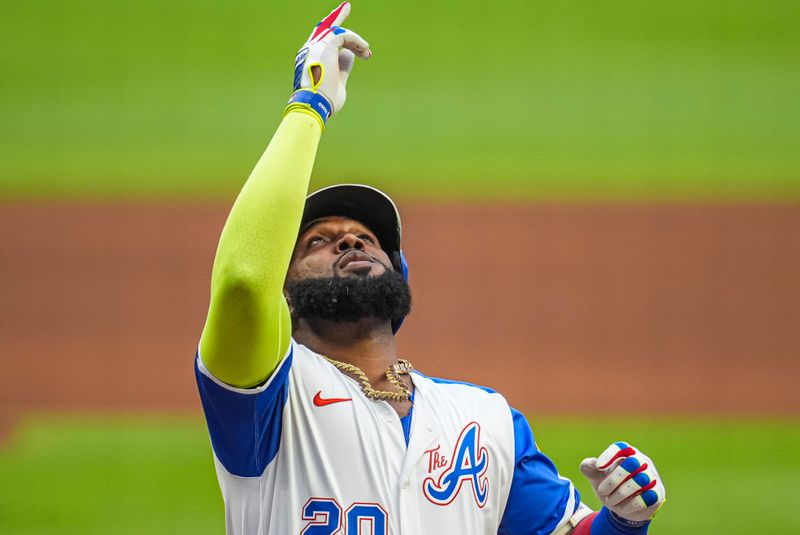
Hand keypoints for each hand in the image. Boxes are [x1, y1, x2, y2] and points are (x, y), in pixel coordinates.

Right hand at [285, 2, 371, 127]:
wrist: (315, 103)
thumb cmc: (325, 100)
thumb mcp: (337, 82)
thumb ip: (342, 67)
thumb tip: (349, 55)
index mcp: (310, 59)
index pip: (320, 41)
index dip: (332, 34)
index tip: (345, 33)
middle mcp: (310, 49)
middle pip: (323, 27)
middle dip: (336, 17)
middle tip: (347, 6)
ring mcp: (316, 46)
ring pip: (336, 31)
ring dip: (355, 41)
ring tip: (366, 52)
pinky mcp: (326, 45)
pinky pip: (344, 36)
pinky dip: (356, 42)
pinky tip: (365, 51)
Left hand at [579, 441, 665, 523]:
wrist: (623, 506)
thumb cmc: (610, 485)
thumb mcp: (596, 476)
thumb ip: (588, 467)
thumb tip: (588, 464)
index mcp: (627, 453)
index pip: (622, 447)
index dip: (609, 454)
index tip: (598, 466)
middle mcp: (643, 462)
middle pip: (632, 462)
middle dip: (614, 479)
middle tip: (601, 490)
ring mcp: (652, 477)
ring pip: (640, 480)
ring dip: (620, 493)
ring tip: (610, 500)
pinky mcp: (657, 494)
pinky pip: (647, 497)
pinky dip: (630, 504)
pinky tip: (621, 508)